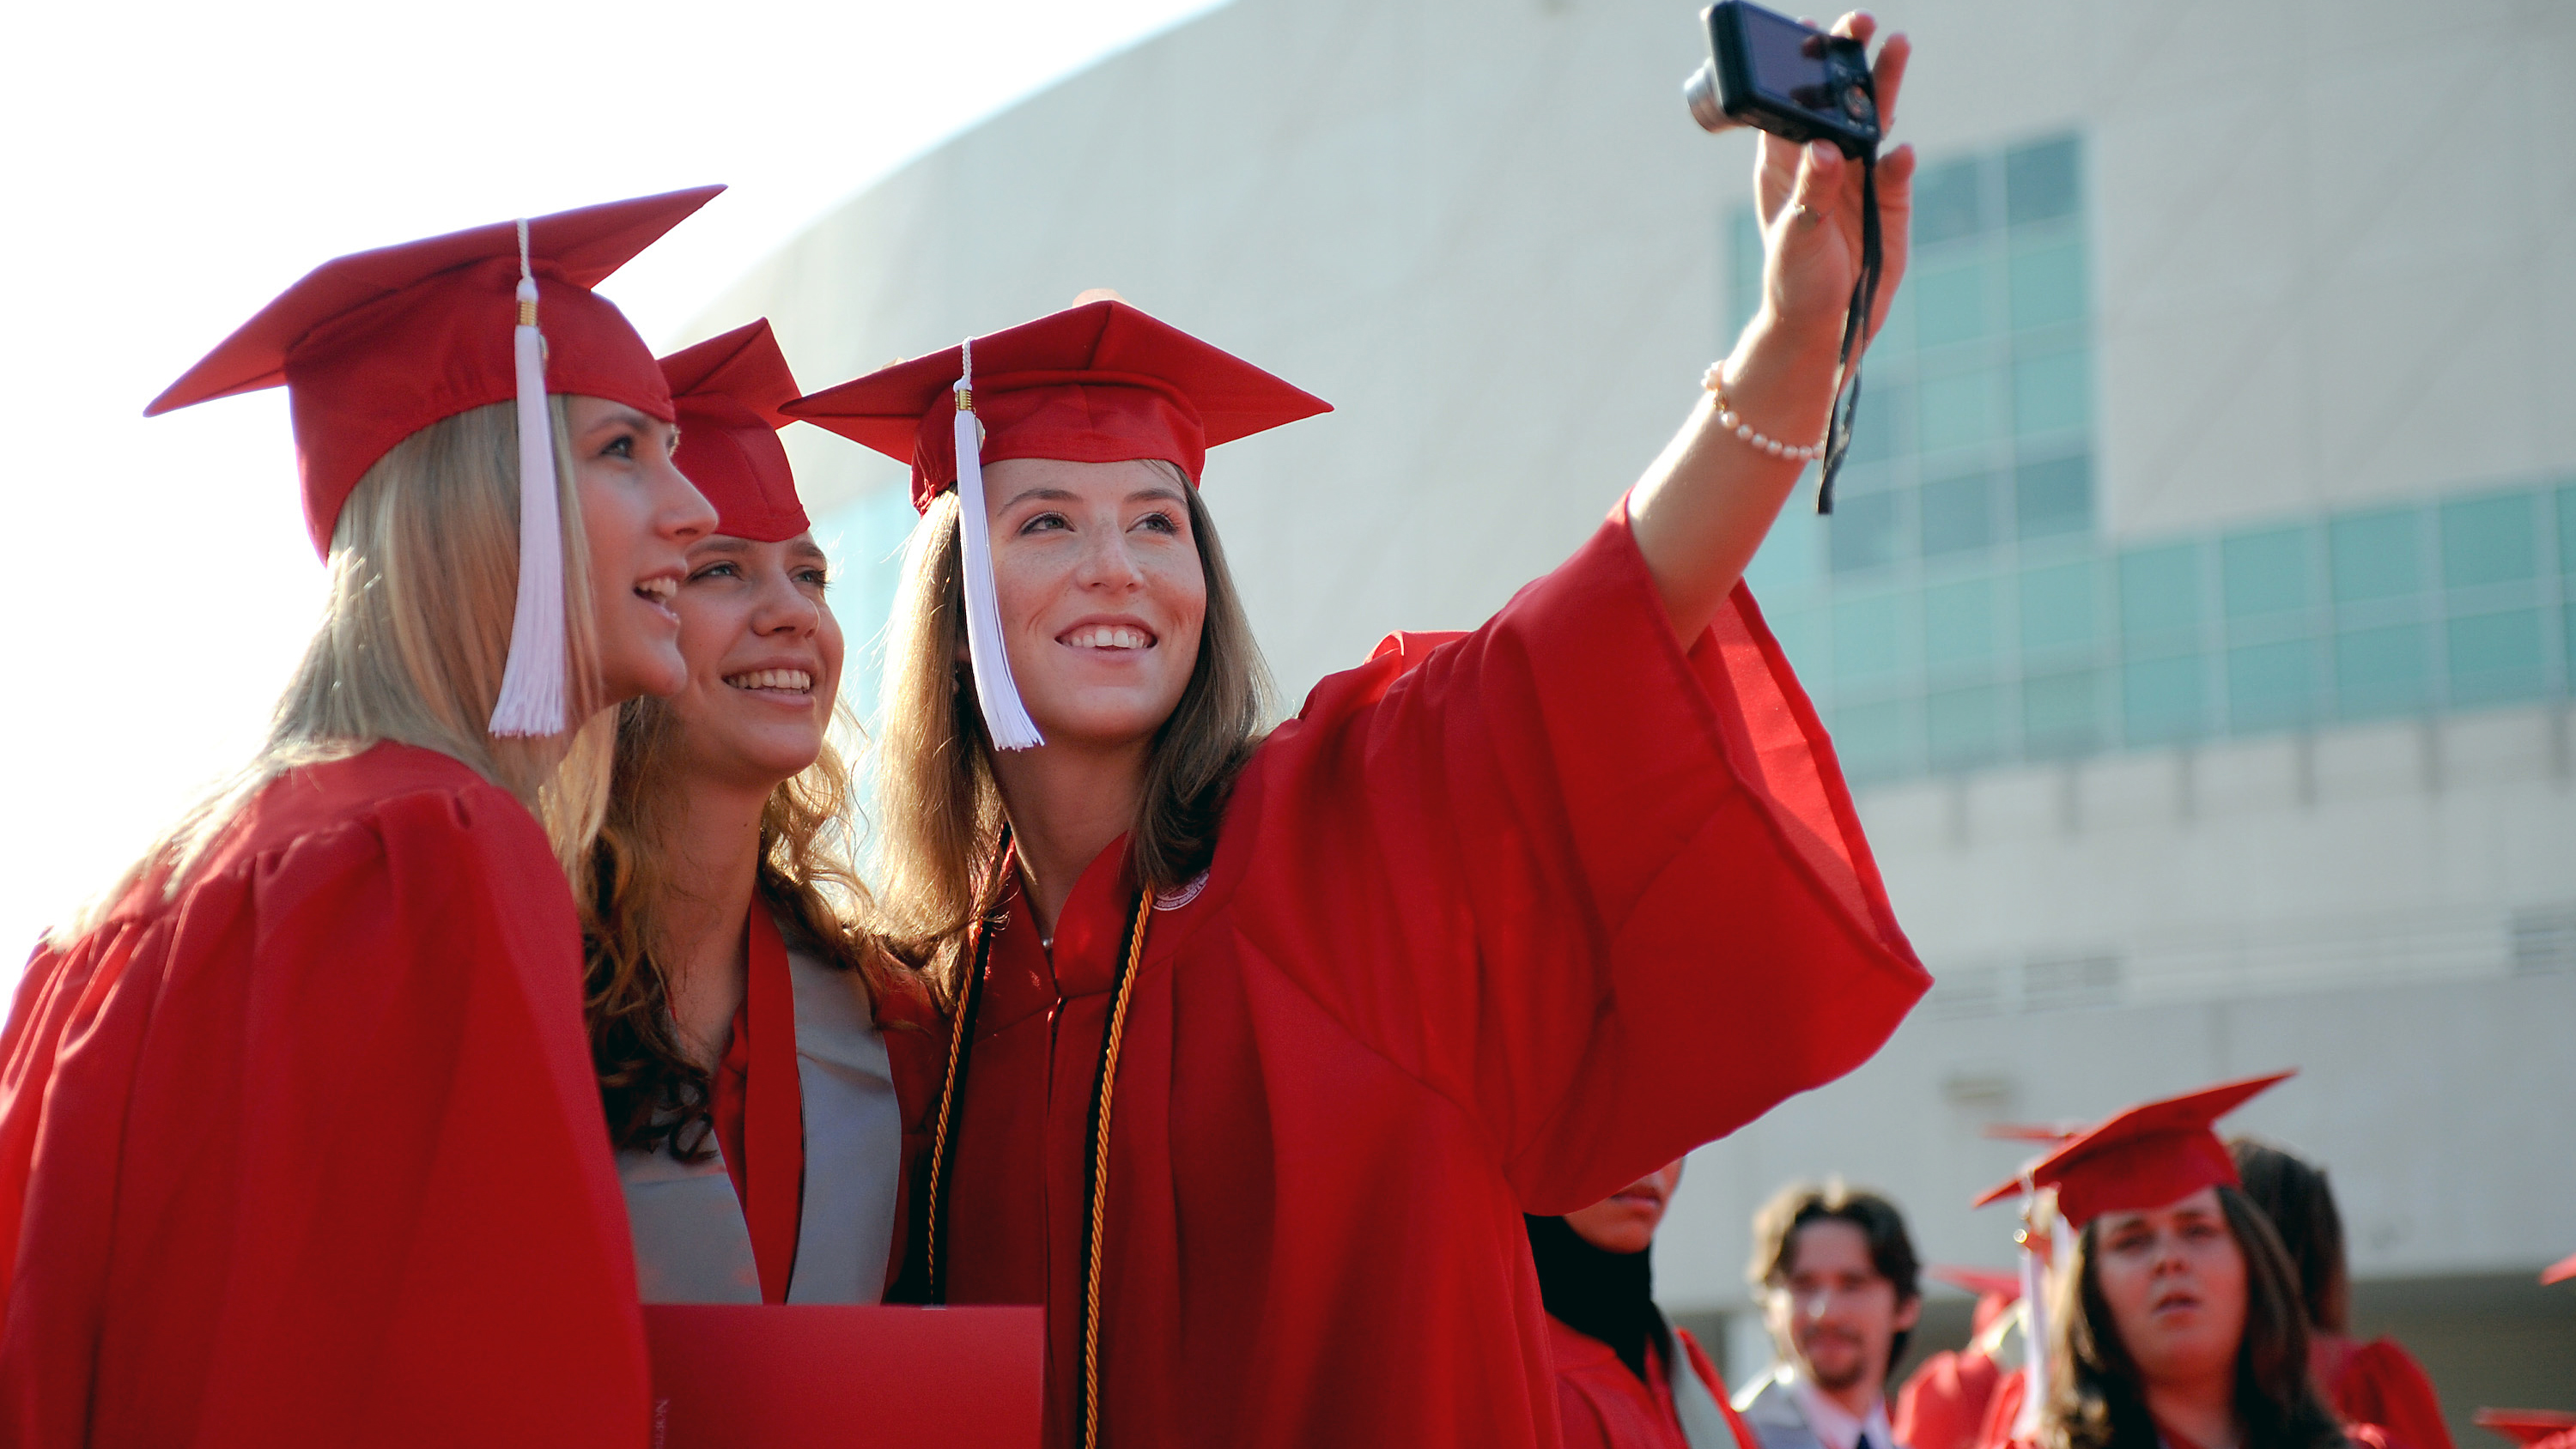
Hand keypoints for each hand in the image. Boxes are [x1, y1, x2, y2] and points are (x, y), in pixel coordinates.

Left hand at [1749, 12, 1915, 354]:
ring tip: (1896, 46)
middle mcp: (1824, 163)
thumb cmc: (1793, 280)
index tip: (1808, 30)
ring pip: (1874, 123)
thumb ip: (1811, 192)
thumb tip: (1825, 148)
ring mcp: (1859, 179)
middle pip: (1839, 103)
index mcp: (1787, 165)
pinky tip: (1901, 152)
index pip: (1790, 106)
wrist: (1826, 325)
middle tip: (1861, 22)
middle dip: (1849, 63)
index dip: (1799, 68)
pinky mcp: (1890, 202)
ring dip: (1884, 88)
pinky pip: (1897, 172)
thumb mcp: (1795, 237)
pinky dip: (1900, 162)